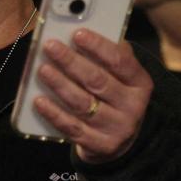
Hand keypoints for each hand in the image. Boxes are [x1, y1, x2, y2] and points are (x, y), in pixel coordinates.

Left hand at [32, 28, 152, 162]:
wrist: (122, 141)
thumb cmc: (115, 98)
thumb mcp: (122, 78)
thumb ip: (108, 56)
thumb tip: (81, 34)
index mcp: (140, 83)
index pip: (120, 61)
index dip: (98, 46)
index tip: (77, 34)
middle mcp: (132, 107)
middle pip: (98, 81)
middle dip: (71, 62)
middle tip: (51, 47)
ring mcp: (117, 128)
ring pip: (83, 104)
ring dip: (60, 85)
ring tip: (43, 70)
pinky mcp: (100, 145)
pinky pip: (72, 128)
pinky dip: (54, 113)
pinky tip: (39, 101)